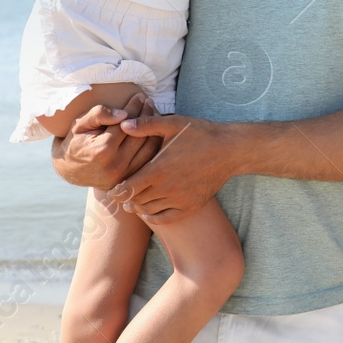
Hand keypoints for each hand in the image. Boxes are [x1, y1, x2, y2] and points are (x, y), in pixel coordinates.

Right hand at [50, 98, 159, 189]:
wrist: (71, 170)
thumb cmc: (75, 142)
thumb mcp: (80, 124)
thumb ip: (100, 114)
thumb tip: (124, 114)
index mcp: (102, 151)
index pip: (125, 124)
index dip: (134, 108)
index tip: (140, 96)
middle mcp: (115, 165)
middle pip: (139, 135)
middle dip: (146, 115)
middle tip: (149, 102)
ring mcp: (124, 176)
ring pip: (149, 148)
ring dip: (154, 129)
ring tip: (152, 113)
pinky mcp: (129, 180)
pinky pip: (148, 160)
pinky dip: (153, 144)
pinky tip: (152, 130)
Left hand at [110, 114, 236, 226]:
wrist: (229, 150)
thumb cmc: (200, 134)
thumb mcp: (172, 124)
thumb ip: (146, 124)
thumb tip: (122, 124)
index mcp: (158, 169)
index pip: (127, 188)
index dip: (116, 191)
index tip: (112, 190)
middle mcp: (166, 188)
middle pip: (136, 201)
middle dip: (127, 198)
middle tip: (121, 194)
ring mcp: (179, 199)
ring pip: (148, 210)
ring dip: (138, 207)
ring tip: (134, 201)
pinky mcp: (190, 206)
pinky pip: (165, 218)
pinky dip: (154, 217)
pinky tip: (149, 212)